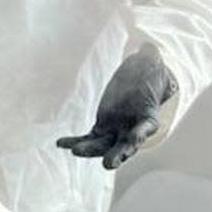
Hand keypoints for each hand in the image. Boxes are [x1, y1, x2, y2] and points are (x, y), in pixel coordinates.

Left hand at [56, 43, 177, 169]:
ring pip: (102, 146)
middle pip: (124, 146)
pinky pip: (87, 139)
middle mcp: (133, 131)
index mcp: (149, 119)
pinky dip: (75, 142)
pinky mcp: (101, 130)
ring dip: (89, 149)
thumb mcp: (151, 64)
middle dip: (117, 155)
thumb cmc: (147, 74)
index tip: (135, 139)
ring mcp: (116, 132)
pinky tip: (61, 144)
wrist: (140, 83)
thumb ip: (150, 57)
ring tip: (75, 150)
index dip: (140, 135)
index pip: (145, 129)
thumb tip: (148, 46)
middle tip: (109, 164)